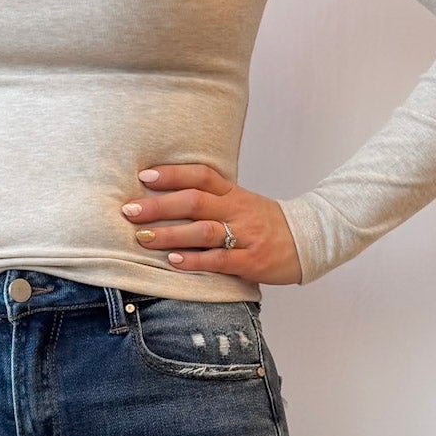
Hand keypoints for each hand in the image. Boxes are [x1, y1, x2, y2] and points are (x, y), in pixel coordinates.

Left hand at [121, 162, 302, 285]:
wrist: (306, 242)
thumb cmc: (265, 225)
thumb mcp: (241, 203)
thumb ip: (211, 200)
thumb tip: (166, 197)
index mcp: (233, 193)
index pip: (202, 176)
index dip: (173, 174)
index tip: (144, 176)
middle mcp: (237, 210)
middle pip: (194, 202)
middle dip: (158, 206)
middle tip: (129, 211)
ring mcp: (245, 236)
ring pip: (203, 231)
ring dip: (169, 234)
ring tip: (142, 238)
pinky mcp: (251, 262)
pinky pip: (220, 260)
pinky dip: (195, 260)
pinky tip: (173, 261)